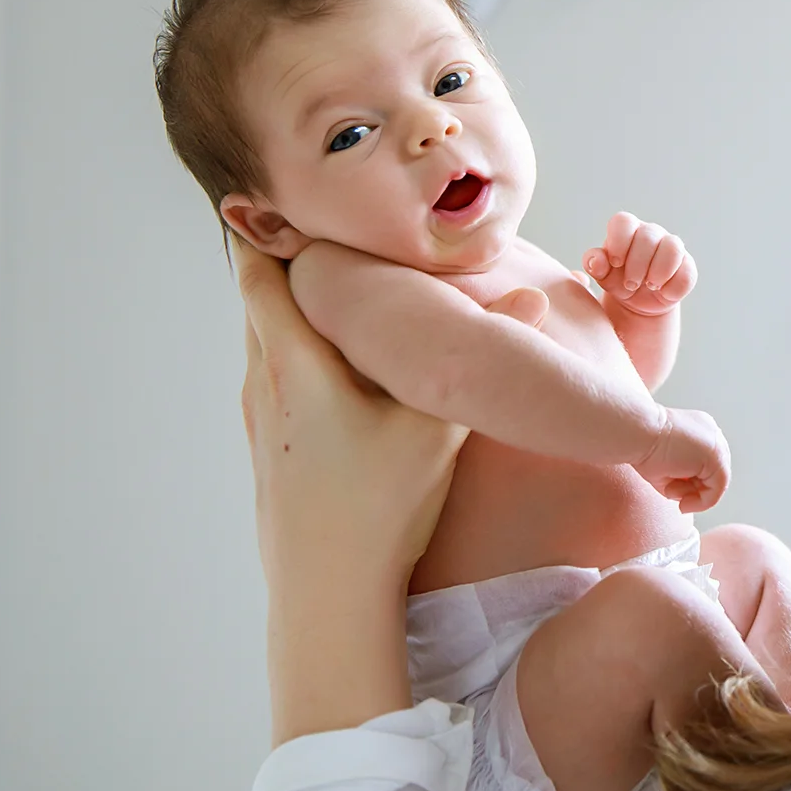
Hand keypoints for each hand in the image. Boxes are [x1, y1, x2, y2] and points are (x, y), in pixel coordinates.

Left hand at [234, 237, 468, 740]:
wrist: (325, 600)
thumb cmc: (374, 512)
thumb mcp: (436, 431)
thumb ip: (472, 359)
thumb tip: (529, 293)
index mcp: (294, 364)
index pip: (261, 273)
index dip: (269, 228)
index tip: (281, 190)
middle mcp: (265, 384)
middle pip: (262, 299)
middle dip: (291, 260)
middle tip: (330, 226)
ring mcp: (262, 421)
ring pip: (270, 341)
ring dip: (298, 308)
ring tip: (343, 285)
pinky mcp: (271, 451)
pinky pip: (279, 376)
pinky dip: (302, 350)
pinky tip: (344, 363)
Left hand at [584, 212, 696, 317]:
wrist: (638, 302)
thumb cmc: (618, 281)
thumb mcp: (603, 275)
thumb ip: (595, 264)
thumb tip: (596, 260)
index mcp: (627, 230)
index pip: (623, 222)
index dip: (619, 242)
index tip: (615, 263)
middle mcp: (651, 233)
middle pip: (648, 236)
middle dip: (637, 265)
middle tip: (630, 284)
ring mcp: (672, 247)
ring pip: (673, 248)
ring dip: (659, 271)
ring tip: (650, 286)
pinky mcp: (687, 266)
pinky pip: (686, 273)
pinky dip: (672, 288)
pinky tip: (663, 293)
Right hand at [631, 405, 730, 512]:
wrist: (636, 432)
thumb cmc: (642, 447)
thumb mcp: (665, 465)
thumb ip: (681, 477)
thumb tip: (687, 497)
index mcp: (700, 430)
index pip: (706, 464)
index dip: (691, 483)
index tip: (672, 490)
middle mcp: (712, 434)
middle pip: (714, 474)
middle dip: (694, 490)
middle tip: (673, 496)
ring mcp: (717, 444)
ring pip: (717, 484)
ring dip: (695, 498)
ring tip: (671, 492)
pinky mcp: (716, 458)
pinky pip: (717, 491)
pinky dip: (701, 503)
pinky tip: (683, 504)